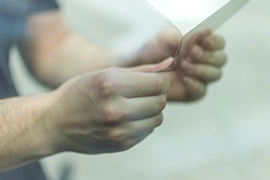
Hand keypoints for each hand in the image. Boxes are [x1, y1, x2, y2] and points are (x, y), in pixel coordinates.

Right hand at [45, 59, 171, 153]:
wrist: (56, 123)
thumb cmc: (80, 92)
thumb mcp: (105, 73)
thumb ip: (140, 69)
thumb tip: (169, 63)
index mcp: (111, 85)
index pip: (157, 83)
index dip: (162, 80)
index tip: (155, 79)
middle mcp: (116, 110)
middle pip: (160, 101)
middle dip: (157, 94)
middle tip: (145, 91)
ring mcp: (119, 131)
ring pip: (158, 117)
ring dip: (152, 109)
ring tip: (136, 104)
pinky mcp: (121, 144)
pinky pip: (148, 130)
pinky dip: (144, 122)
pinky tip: (129, 117)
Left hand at [135, 28, 226, 100]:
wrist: (139, 69)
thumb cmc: (153, 51)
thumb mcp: (162, 39)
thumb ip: (179, 35)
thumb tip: (202, 31)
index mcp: (200, 45)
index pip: (218, 43)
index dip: (215, 42)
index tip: (204, 42)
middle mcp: (203, 61)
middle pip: (221, 59)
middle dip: (208, 56)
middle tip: (191, 53)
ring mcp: (199, 77)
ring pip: (215, 74)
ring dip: (202, 69)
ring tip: (183, 65)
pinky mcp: (192, 92)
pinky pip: (202, 90)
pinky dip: (195, 84)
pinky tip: (184, 79)